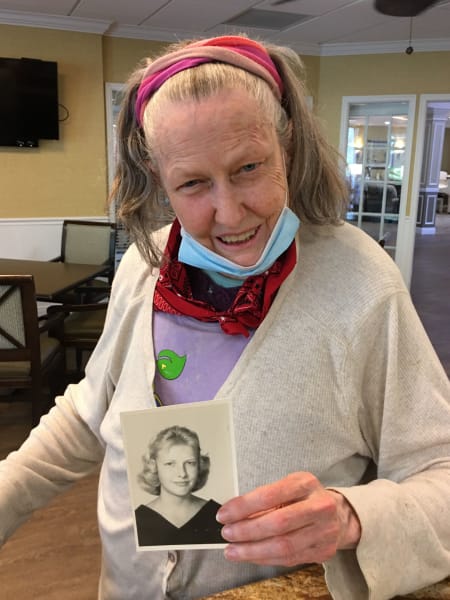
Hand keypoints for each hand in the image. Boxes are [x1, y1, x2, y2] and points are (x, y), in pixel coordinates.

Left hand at [216, 472, 360, 566]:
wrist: (339, 514)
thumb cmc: (306, 497)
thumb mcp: (288, 486)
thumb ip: (264, 499)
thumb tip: (233, 515)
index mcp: (306, 483)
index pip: (270, 495)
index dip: (244, 506)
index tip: (224, 514)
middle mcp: (319, 506)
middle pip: (278, 523)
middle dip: (247, 531)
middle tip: (227, 533)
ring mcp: (324, 531)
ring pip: (283, 546)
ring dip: (252, 550)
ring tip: (233, 550)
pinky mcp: (323, 552)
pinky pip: (289, 559)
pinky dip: (265, 558)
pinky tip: (250, 555)